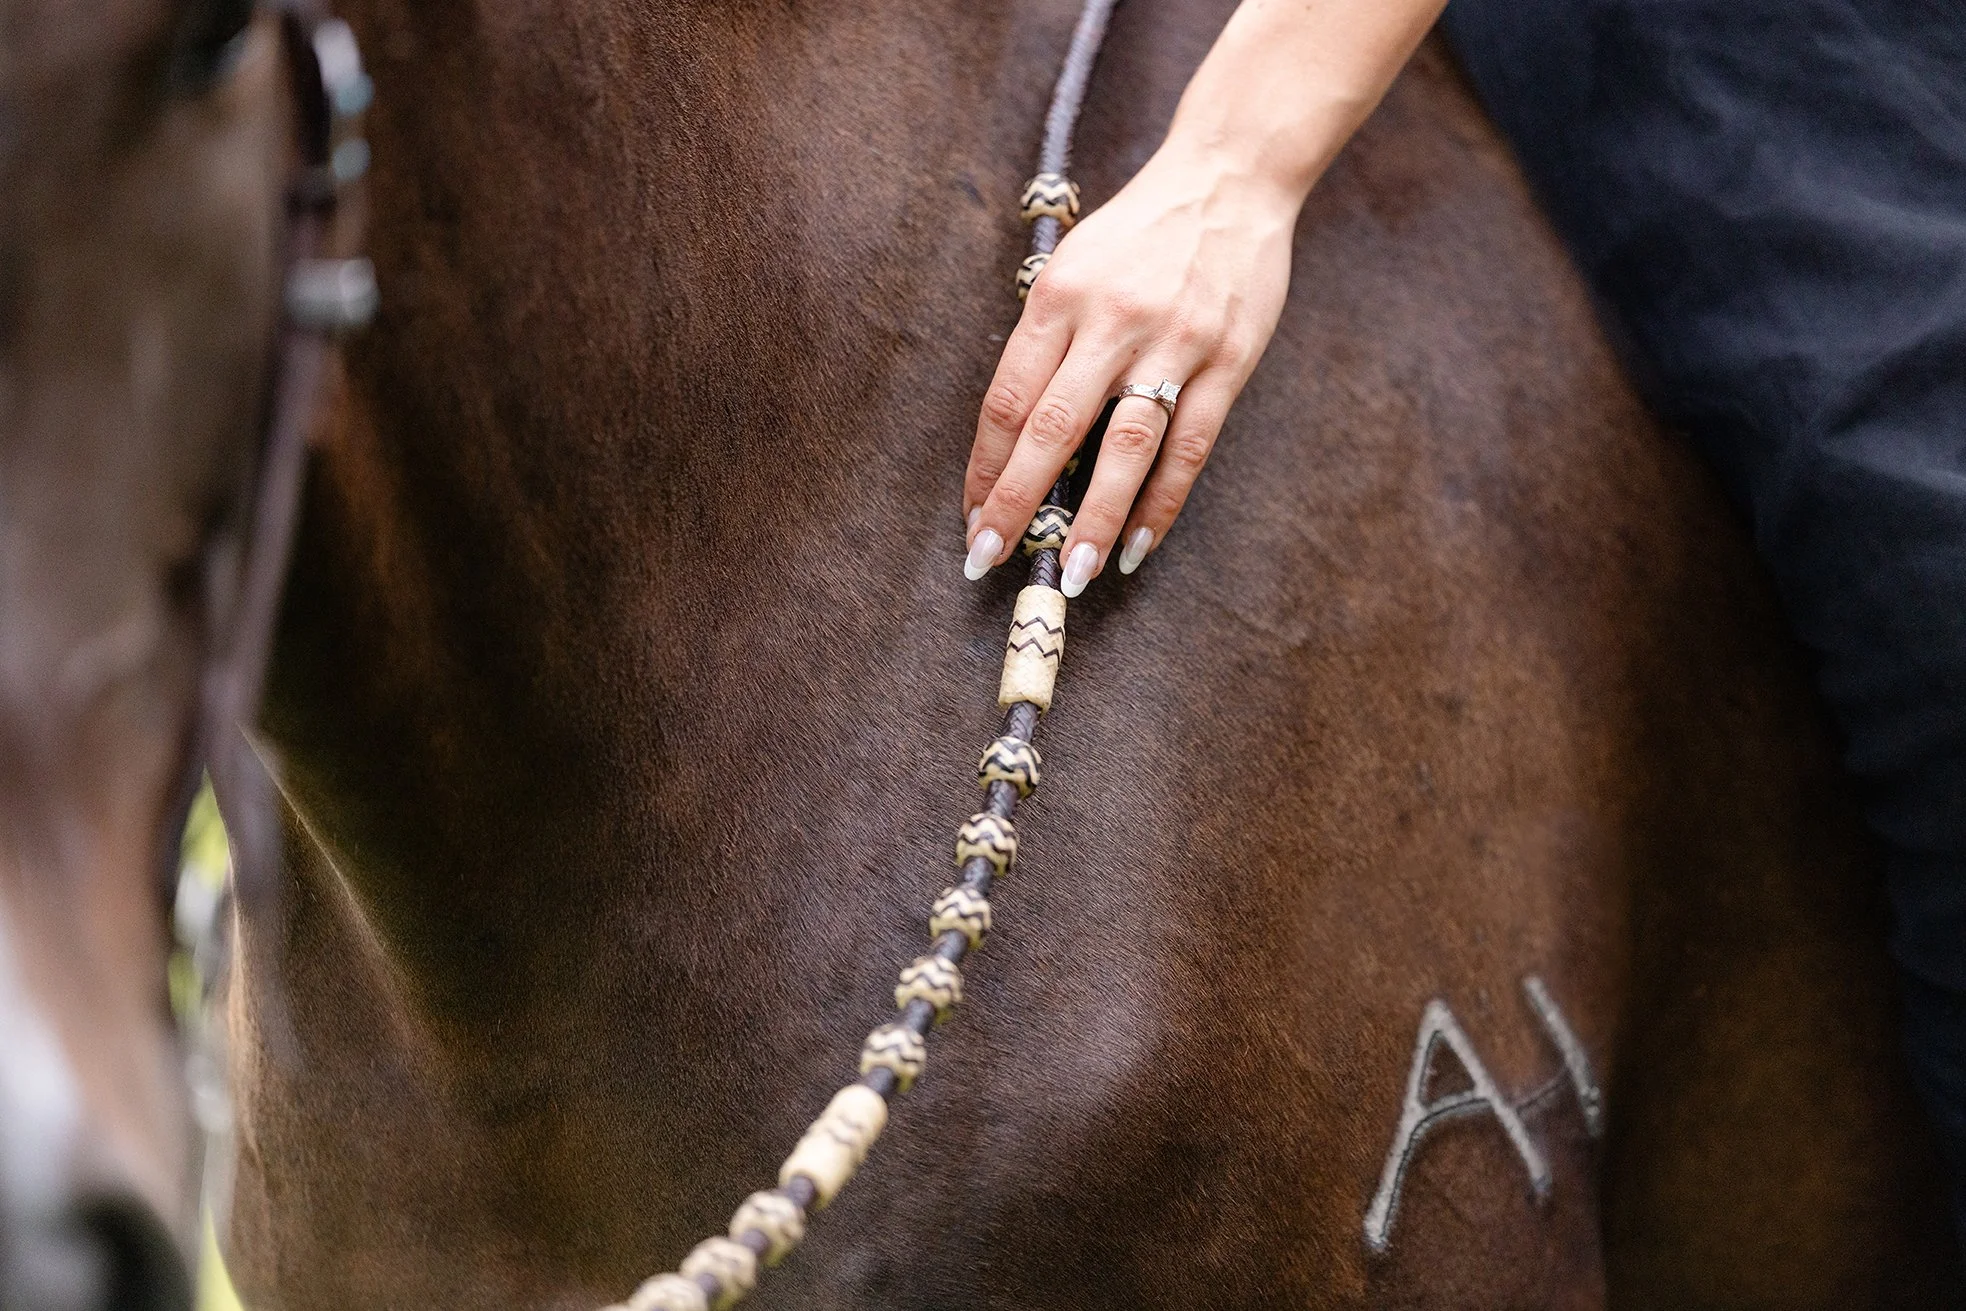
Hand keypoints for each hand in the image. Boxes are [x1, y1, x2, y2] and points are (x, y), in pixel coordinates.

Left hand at [962, 145, 1298, 593]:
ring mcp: (1173, 342)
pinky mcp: (1227, 360)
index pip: (1009, 398)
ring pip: (1125, 447)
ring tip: (1071, 572)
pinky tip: (1138, 546)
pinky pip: (1189, 447)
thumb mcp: (1075, 264)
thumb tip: (1019, 435)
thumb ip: (1048, 340)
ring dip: (1095, 519)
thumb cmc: (1140, 232)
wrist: (1231, 177)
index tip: (971, 515)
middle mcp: (1112, 320)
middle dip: (1015, 502)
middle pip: (1053, 428)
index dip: (984, 465)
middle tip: (988, 558)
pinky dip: (1161, 502)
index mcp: (1061, 295)